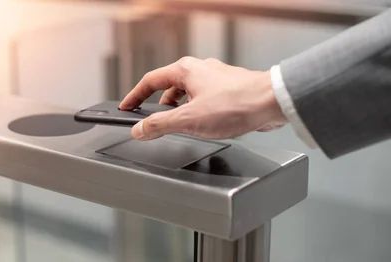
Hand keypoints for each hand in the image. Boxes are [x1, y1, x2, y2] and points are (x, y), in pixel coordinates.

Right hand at [118, 57, 287, 140]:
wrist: (272, 103)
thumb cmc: (237, 104)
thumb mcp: (188, 120)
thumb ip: (159, 125)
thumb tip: (139, 129)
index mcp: (185, 70)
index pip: (150, 81)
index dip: (134, 96)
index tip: (127, 106)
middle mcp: (200, 70)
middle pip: (169, 87)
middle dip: (159, 107)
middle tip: (152, 123)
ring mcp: (216, 79)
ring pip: (188, 94)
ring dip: (180, 111)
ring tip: (179, 127)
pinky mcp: (229, 89)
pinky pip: (204, 100)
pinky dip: (197, 111)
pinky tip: (203, 125)